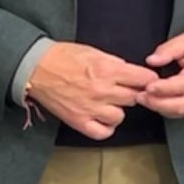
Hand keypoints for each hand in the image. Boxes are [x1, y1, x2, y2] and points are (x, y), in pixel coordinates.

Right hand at [26, 42, 155, 139]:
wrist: (36, 68)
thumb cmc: (63, 56)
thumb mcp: (93, 51)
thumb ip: (114, 63)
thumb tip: (131, 73)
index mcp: (107, 70)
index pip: (143, 79)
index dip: (147, 80)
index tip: (145, 81)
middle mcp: (102, 91)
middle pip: (133, 98)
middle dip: (131, 93)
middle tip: (122, 90)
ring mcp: (90, 108)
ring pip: (120, 116)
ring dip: (117, 110)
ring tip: (108, 104)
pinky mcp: (79, 121)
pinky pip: (102, 132)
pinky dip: (105, 128)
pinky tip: (102, 120)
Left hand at [142, 33, 183, 117]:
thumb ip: (170, 49)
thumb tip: (152, 60)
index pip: (183, 85)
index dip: (165, 88)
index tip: (148, 86)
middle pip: (181, 104)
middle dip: (158, 103)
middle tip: (140, 95)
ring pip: (180, 111)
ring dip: (159, 107)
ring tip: (143, 99)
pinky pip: (180, 113)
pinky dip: (165, 110)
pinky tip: (153, 102)